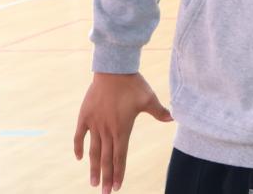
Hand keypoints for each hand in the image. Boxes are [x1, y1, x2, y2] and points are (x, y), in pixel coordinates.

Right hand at [73, 72, 171, 192]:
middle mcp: (107, 130)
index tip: (117, 187)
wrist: (113, 71)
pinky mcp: (84, 117)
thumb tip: (174, 119)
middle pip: (106, 159)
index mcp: (122, 129)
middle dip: (106, 177)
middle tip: (105, 193)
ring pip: (93, 151)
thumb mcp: (149, 99)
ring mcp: (94, 124)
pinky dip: (79, 147)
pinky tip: (79, 158)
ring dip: (93, 168)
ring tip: (93, 183)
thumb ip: (160, 112)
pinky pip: (79, 136)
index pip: (120, 157)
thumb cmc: (133, 85)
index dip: (118, 172)